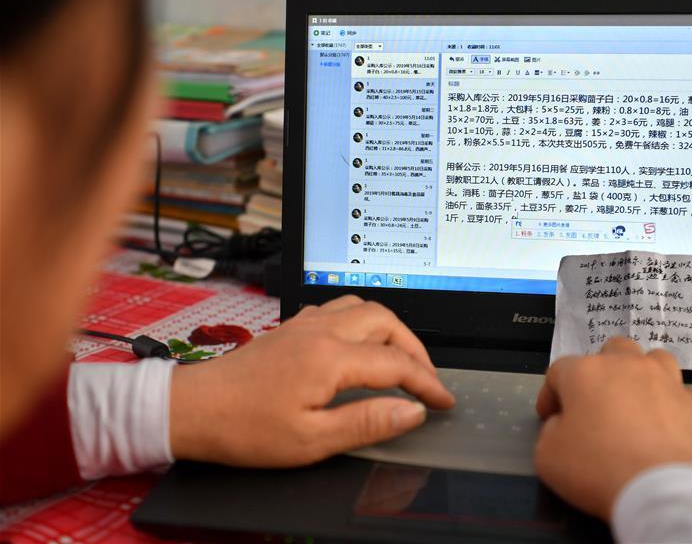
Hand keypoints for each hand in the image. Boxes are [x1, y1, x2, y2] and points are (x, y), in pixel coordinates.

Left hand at [169, 295, 454, 465]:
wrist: (192, 409)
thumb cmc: (245, 428)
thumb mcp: (311, 440)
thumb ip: (367, 422)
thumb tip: (411, 411)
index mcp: (331, 357)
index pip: (396, 363)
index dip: (427, 383)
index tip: (443, 402)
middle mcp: (322, 331)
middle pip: (387, 322)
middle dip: (415, 348)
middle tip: (426, 379)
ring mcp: (304, 324)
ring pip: (363, 307)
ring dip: (391, 329)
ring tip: (400, 357)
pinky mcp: (291, 327)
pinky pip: (338, 308)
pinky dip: (363, 320)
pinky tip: (359, 342)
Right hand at [534, 337, 691, 520]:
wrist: (662, 490)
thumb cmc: (598, 469)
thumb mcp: (547, 456)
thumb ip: (550, 431)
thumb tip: (564, 424)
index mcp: (586, 373)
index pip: (559, 371)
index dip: (551, 394)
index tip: (550, 417)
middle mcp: (628, 366)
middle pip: (612, 349)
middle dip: (602, 369)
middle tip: (597, 401)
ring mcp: (669, 381)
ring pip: (656, 359)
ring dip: (645, 374)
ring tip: (639, 399)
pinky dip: (684, 400)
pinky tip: (678, 414)